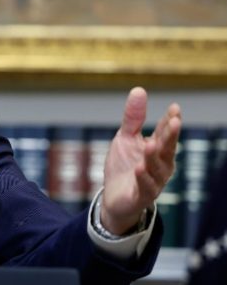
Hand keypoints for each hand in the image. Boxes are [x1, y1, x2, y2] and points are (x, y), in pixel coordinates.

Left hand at [101, 87, 180, 234]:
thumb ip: (133, 118)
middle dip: (171, 136)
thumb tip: (139, 90)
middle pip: (167, 149)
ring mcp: (153, 182)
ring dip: (154, 157)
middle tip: (175, 121)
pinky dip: (144, 178)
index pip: (166, 133)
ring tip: (151, 144)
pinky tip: (140, 168)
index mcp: (157, 150)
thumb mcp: (125, 138)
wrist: (113, 197)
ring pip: (158, 169)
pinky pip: (146, 188)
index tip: (175, 108)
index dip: (170, 122)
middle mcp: (160, 166)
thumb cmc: (124, 166)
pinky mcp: (141, 196)